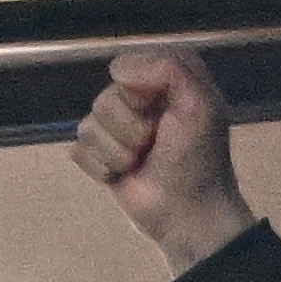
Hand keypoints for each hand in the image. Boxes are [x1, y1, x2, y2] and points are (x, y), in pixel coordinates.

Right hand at [73, 50, 255, 274]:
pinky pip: (79, 150)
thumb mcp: (201, 105)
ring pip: (89, 125)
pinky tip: (125, 176)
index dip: (140, 90)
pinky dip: (103, 167)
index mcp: (163, 85)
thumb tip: (118, 70)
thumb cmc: (200, 160)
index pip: (126, 66)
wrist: (190, 214)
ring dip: (118, 150)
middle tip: (156, 144)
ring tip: (142, 163)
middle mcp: (138, 103)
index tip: (165, 110)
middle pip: (104, 99)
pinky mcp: (100, 157)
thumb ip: (169, 69)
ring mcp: (117, 131)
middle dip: (130, 127)